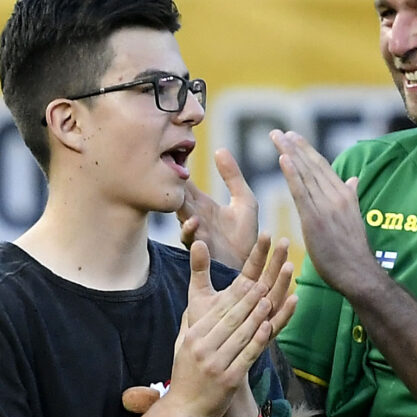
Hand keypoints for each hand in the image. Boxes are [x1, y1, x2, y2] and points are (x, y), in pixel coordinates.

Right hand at [168, 233, 294, 416]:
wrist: (184, 410)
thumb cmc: (185, 376)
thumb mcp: (180, 346)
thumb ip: (189, 326)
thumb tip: (193, 305)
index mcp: (193, 337)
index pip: (218, 311)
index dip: (236, 295)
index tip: (250, 280)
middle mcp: (204, 349)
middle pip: (231, 319)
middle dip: (249, 299)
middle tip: (264, 282)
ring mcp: (217, 364)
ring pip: (241, 335)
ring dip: (257, 315)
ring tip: (269, 299)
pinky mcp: (230, 379)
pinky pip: (247, 356)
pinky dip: (258, 340)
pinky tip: (268, 326)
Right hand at [177, 147, 259, 271]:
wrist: (252, 267)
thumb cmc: (247, 237)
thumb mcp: (244, 202)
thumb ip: (233, 177)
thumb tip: (219, 149)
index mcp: (202, 204)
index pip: (184, 182)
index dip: (177, 168)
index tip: (171, 150)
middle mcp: (194, 217)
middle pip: (177, 196)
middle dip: (170, 184)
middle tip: (163, 167)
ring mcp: (195, 233)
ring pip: (179, 215)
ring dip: (177, 205)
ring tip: (177, 193)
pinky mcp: (201, 250)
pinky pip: (189, 239)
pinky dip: (189, 230)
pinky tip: (194, 221)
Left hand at [270, 130, 382, 299]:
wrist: (358, 272)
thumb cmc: (354, 252)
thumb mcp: (354, 219)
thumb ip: (351, 197)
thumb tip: (353, 179)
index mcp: (345, 195)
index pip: (322, 167)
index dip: (307, 151)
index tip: (294, 137)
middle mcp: (336, 196)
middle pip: (312, 165)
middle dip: (294, 147)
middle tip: (278, 133)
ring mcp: (326, 206)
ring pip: (305, 174)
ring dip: (289, 153)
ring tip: (276, 138)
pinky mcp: (315, 218)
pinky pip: (301, 191)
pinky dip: (292, 173)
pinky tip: (283, 158)